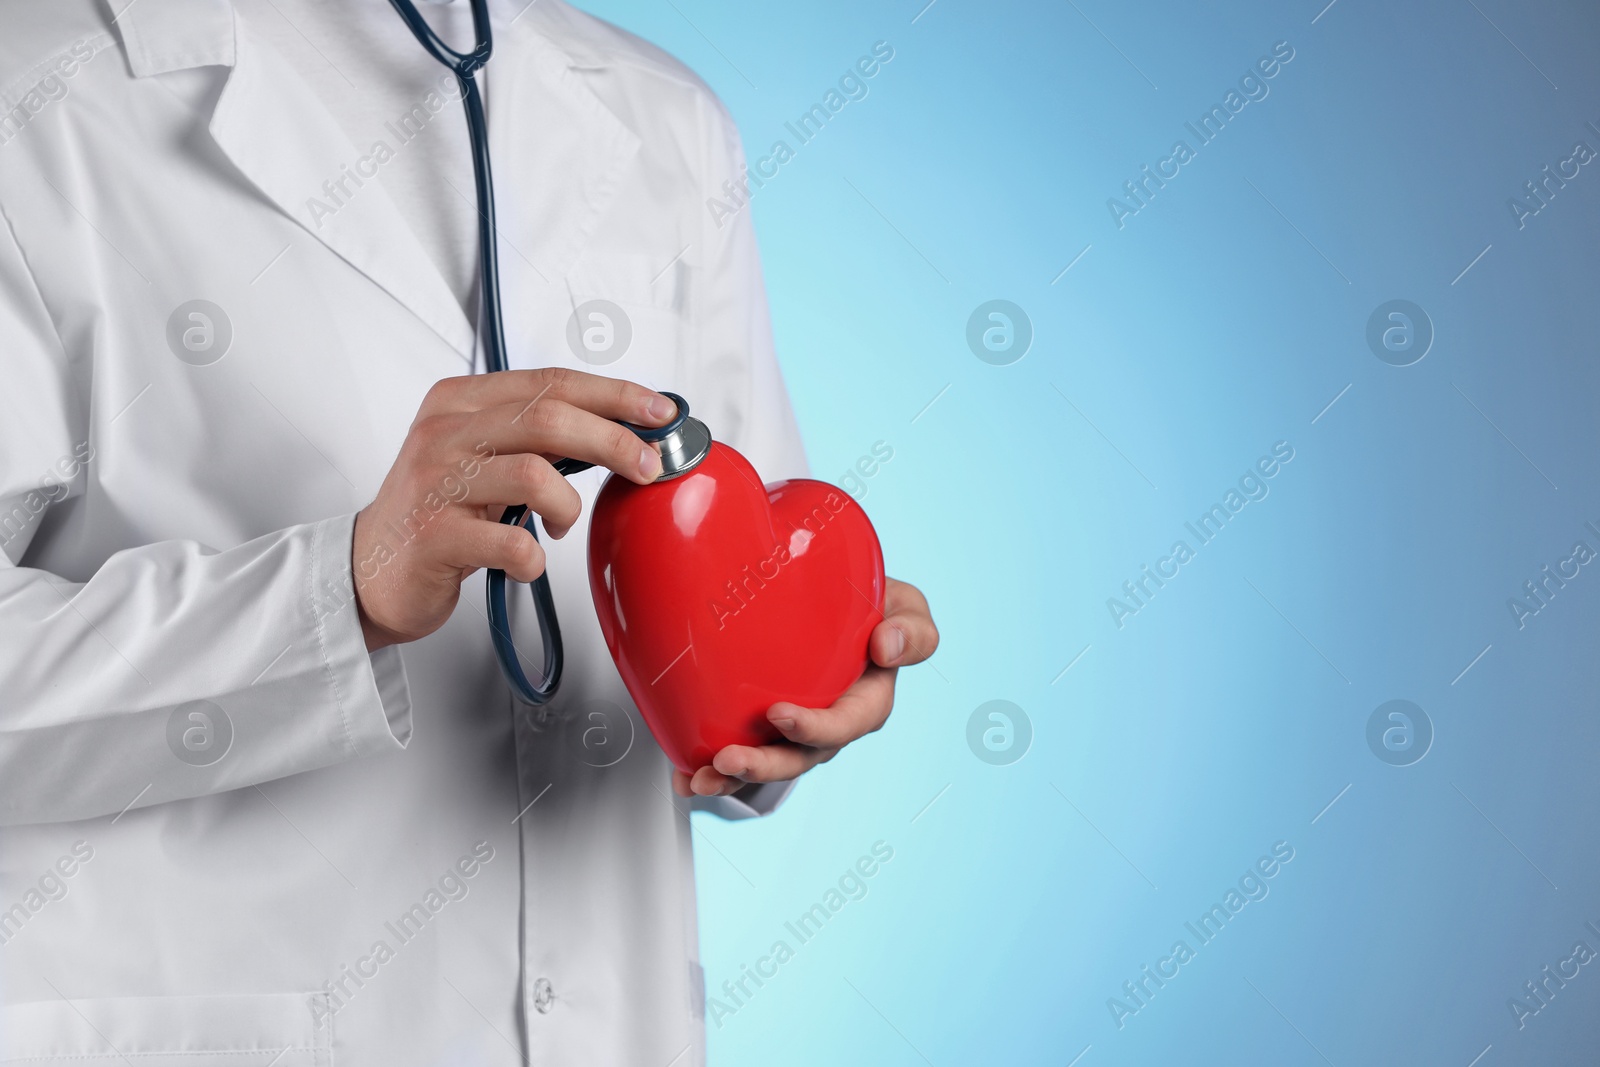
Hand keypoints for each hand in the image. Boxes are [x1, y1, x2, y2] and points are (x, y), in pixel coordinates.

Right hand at [354, 369, 675, 650]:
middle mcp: (444, 432)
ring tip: (559, 526)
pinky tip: (528, 561)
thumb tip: (621, 429)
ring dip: (567, 507)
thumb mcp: (482, 455)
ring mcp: (435, 483)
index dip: (615, 394)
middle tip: (647, 467)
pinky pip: (511, 541)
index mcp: (459, 402)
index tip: (660, 412)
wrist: (370, 570)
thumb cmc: (438, 512)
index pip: (551, 381)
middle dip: (614, 441)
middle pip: (550, 418)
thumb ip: (535, 435)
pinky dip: (535, 557)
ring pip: (535, 475)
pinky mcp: (434, 536)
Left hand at [672, 577, 937, 796]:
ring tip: (699, 778)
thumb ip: (912, 627)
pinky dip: (707, 767)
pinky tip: (682, 774)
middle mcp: (830, 723)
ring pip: (766, 763)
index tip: (779, 714)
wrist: (832, 595)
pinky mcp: (762, 728)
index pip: (848, 723)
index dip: (815, 728)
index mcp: (867, 700)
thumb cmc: (872, 604)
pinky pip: (738, 752)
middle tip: (727, 759)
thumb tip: (887, 647)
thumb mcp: (905, 606)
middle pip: (800, 756)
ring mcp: (794, 731)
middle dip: (763, 765)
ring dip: (732, 777)